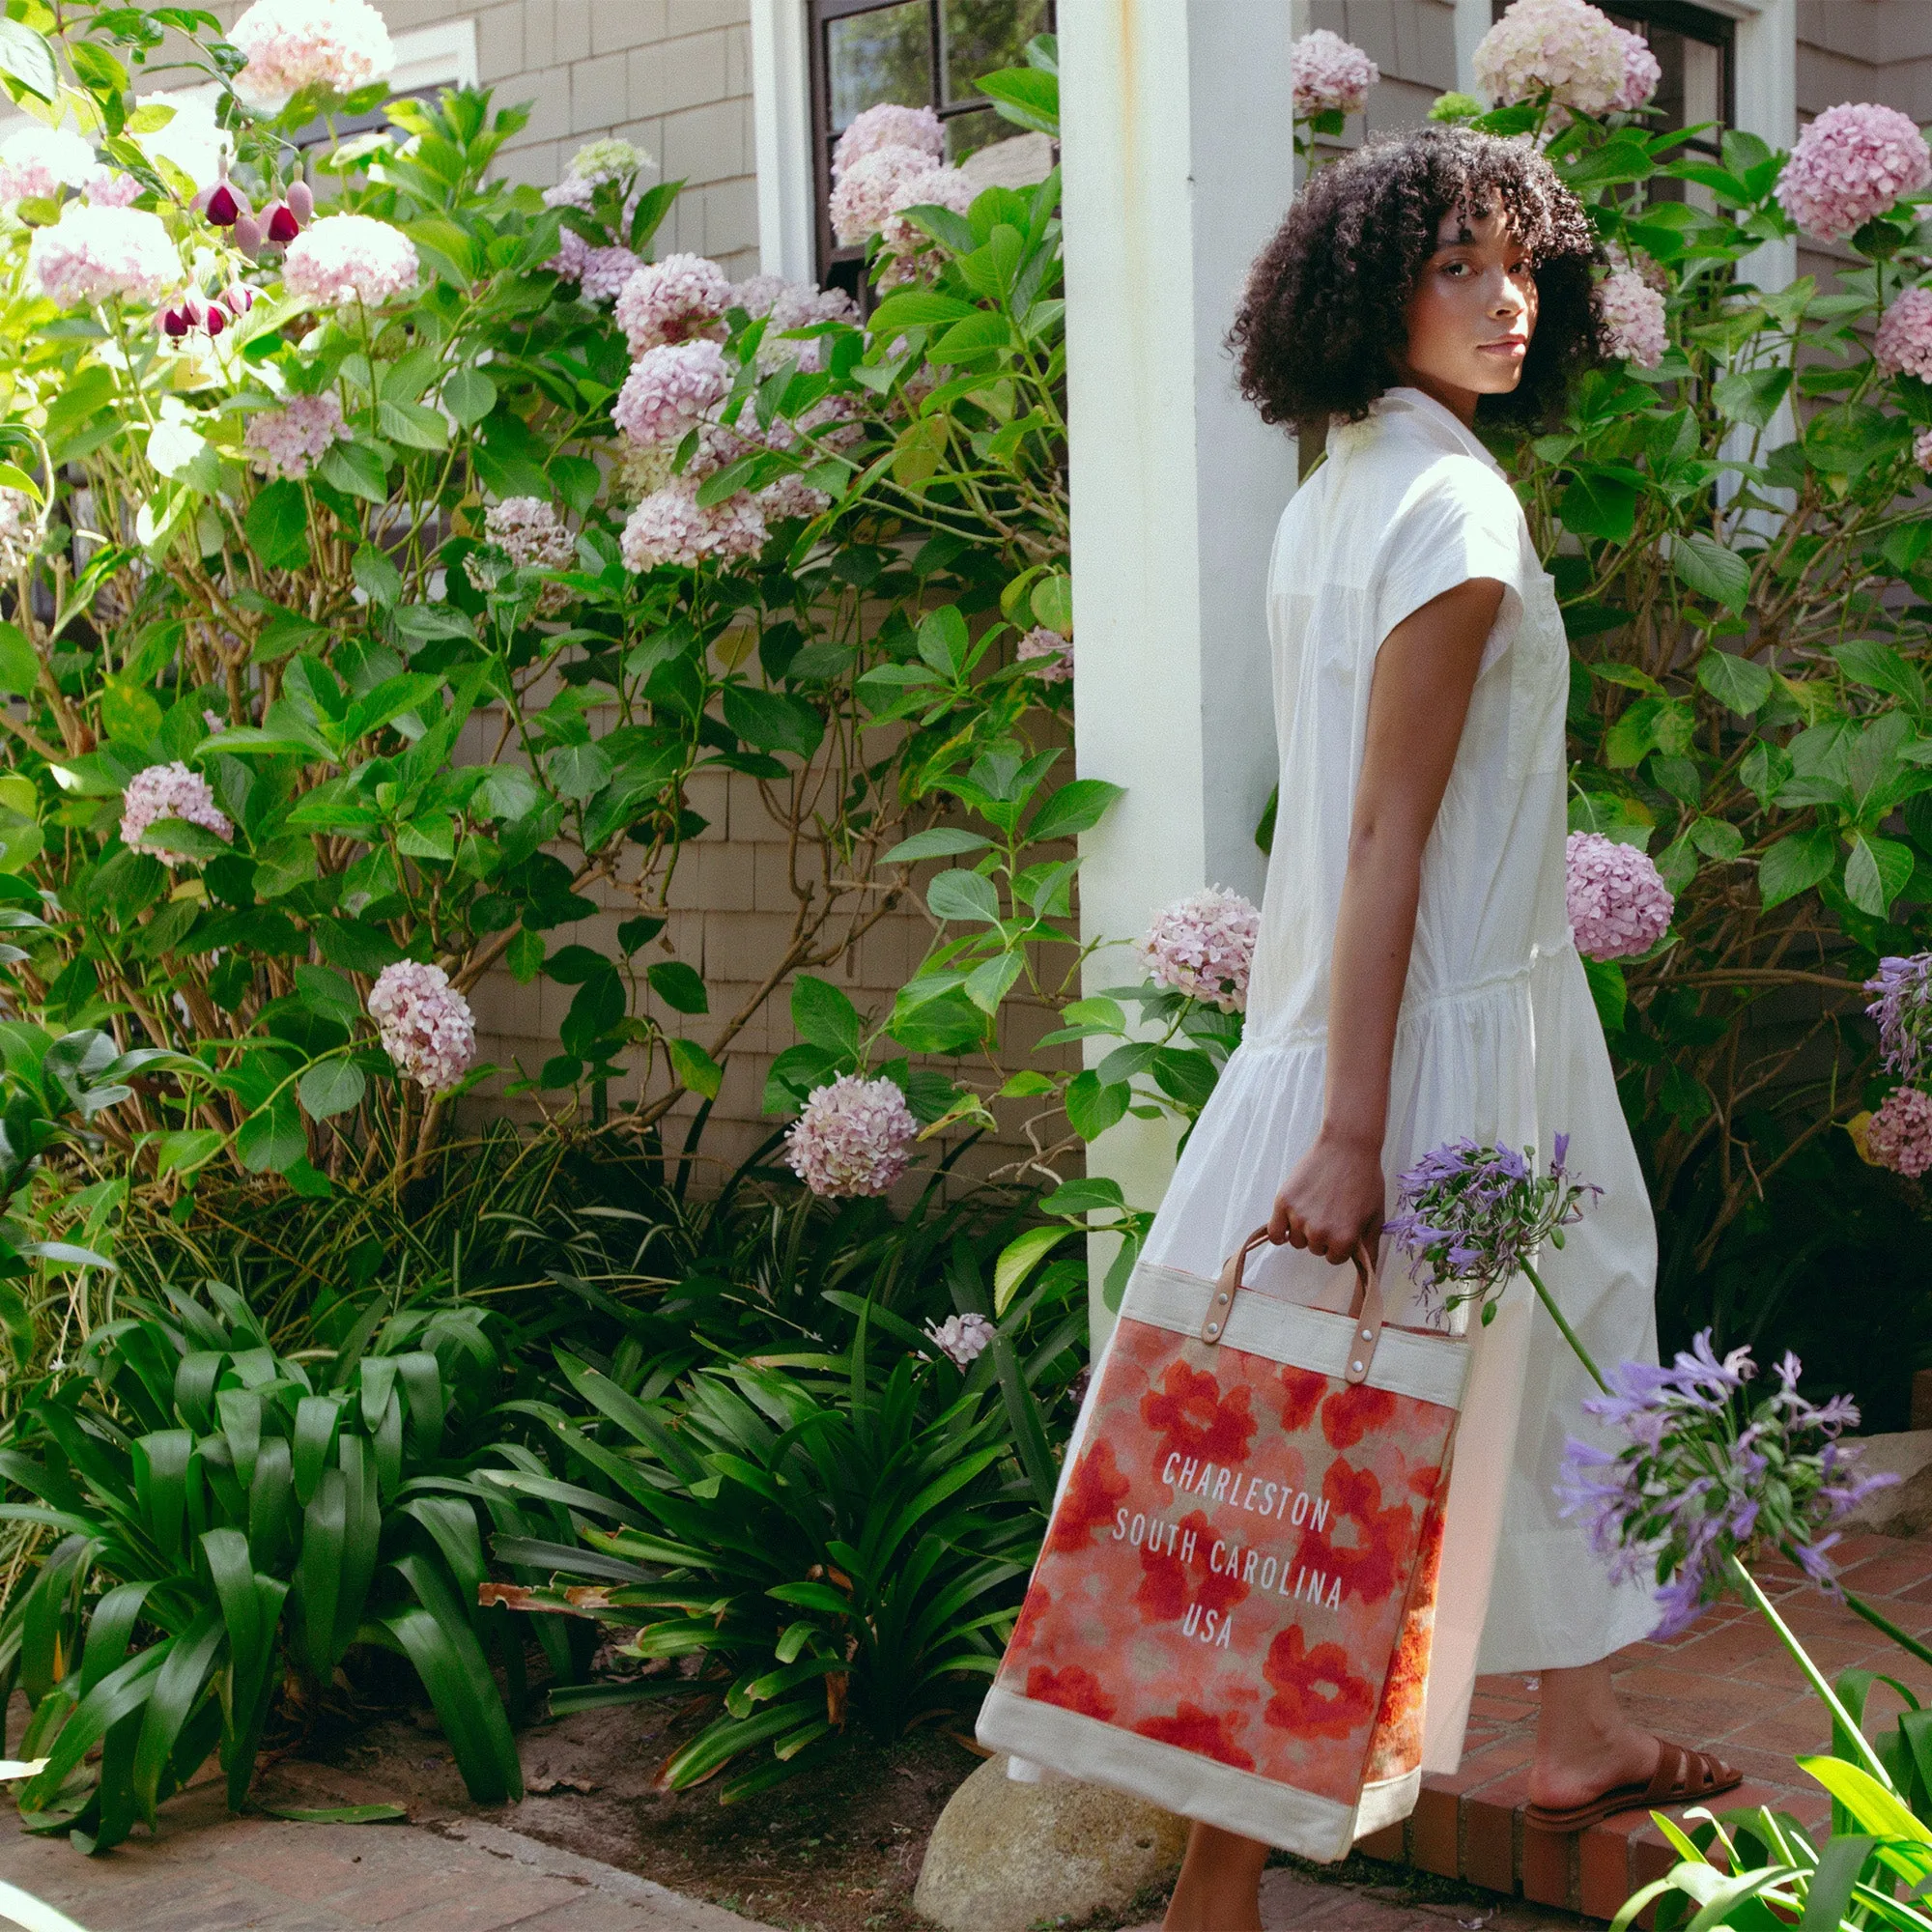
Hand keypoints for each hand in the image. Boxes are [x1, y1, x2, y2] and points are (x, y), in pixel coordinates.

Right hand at [1268, 1128, 1384, 1263]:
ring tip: (1315, 1207)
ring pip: (1296, 1241)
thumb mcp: (1375, 1217)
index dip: (1340, 1244)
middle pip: (1314, 1249)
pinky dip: (1280, 1232)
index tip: (1343, 1226)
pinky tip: (1289, 1223)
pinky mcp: (1283, 1202)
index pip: (1334, 1258)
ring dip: (1303, 1230)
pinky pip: (1275, 1232)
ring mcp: (1299, 1217)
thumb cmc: (1365, 1180)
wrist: (1347, 1146)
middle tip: (1330, 1212)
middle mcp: (1319, 1233)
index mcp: (1344, 1240)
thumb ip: (1370, 1249)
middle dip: (1322, 1236)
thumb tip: (1369, 1275)